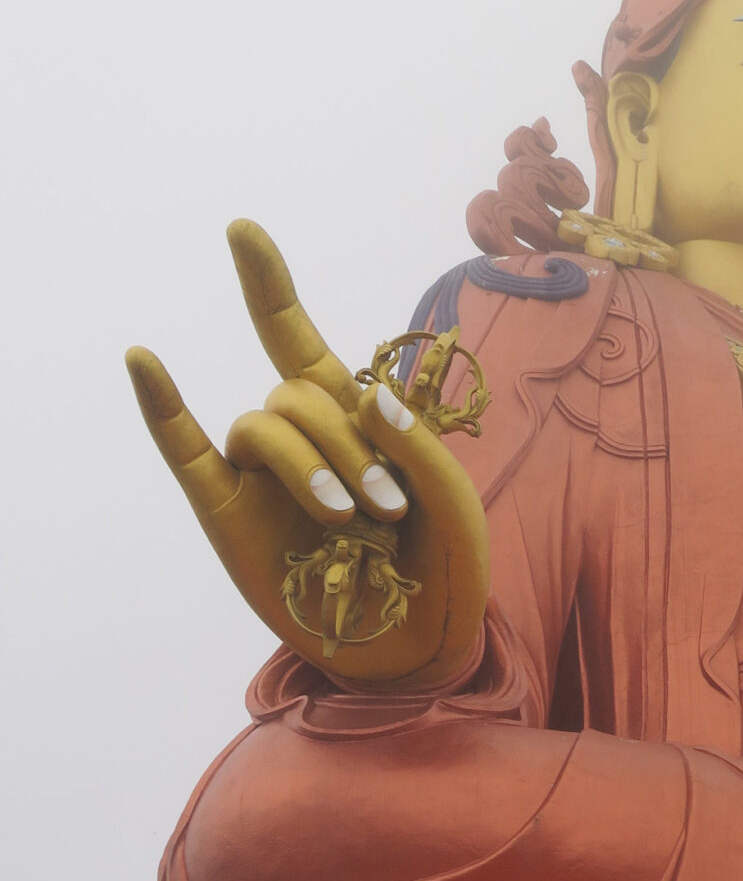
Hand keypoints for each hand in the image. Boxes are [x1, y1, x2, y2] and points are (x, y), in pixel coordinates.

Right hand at [126, 221, 489, 688]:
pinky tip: (146, 361)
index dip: (269, 287)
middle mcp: (299, 440)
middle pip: (298, 394)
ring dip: (309, 461)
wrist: (417, 649)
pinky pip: (187, 452)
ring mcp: (261, 479)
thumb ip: (424, 449)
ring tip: (347, 517)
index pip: (300, 342)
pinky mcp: (230, 518)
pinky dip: (165, 408)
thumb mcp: (458, 507)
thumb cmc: (440, 571)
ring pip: (264, 424)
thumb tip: (368, 398)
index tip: (242, 231)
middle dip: (347, 441)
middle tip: (388, 506)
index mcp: (351, 422)